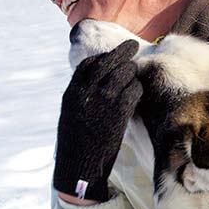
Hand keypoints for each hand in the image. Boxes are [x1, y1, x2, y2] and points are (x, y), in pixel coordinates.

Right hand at [52, 40, 140, 202]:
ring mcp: (104, 100)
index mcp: (73, 91)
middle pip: (109, 62)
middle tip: (133, 44)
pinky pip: (134, 90)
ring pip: (124, 73)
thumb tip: (91, 85)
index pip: (89, 64)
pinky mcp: (120, 111)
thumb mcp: (71, 114)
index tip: (110, 55)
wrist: (79, 164)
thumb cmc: (75, 143)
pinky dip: (137, 88)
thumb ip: (81, 96)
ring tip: (134, 74)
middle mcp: (87, 91)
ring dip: (132, 72)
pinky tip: (137, 90)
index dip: (102, 57)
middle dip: (123, 51)